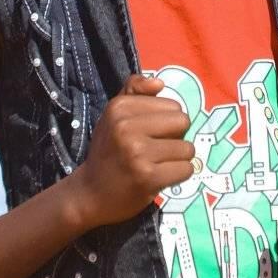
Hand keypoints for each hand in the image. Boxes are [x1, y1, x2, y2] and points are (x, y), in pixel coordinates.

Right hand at [72, 73, 195, 228]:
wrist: (90, 194)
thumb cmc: (107, 151)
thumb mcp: (113, 114)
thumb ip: (134, 90)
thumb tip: (160, 84)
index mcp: (119, 107)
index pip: (172, 105)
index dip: (166, 120)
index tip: (149, 134)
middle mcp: (126, 127)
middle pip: (183, 122)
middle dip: (176, 137)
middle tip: (158, 149)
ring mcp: (137, 153)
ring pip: (187, 148)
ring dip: (178, 159)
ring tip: (158, 164)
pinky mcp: (148, 177)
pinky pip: (186, 169)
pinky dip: (179, 175)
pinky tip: (161, 178)